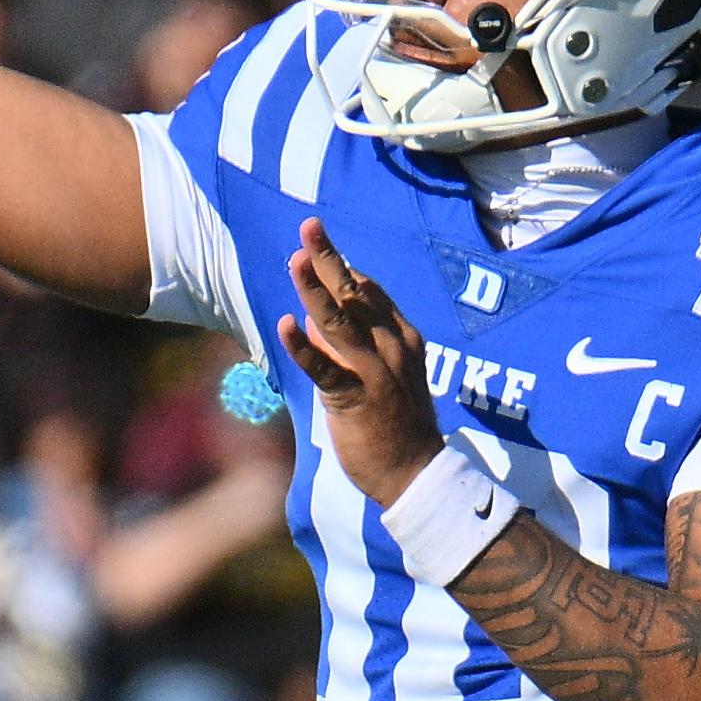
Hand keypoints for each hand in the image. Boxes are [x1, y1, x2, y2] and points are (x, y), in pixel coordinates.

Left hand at [277, 218, 444, 507]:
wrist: (415, 475)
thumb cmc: (395, 425)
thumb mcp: (381, 374)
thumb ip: (351, 345)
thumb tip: (312, 318)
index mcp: (402, 337)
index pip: (369, 290)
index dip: (340, 265)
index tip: (316, 243)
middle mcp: (392, 347)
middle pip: (354, 294)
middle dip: (329, 258)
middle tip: (309, 225)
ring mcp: (375, 371)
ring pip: (340, 322)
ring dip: (314, 288)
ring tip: (294, 260)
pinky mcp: (356, 399)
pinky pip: (326, 368)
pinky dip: (303, 346)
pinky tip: (285, 324)